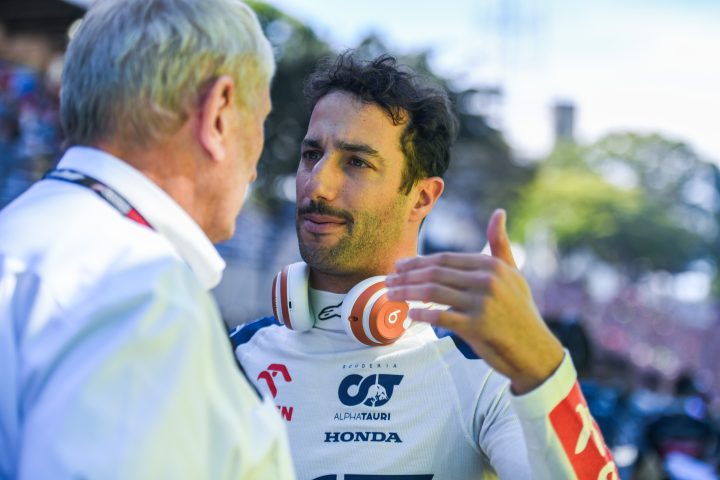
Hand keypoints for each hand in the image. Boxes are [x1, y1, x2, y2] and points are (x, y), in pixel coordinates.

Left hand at [386, 208, 563, 393]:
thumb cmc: (521, 310)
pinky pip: (442, 317)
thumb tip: (499, 212)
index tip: (398, 266)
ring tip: (390, 296)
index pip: (444, 259)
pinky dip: (423, 315)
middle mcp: (486, 281)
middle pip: (435, 274)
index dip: (417, 262)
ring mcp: (482, 304)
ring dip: (406, 293)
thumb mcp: (513, 274)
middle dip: (406, 276)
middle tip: (387, 280)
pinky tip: (410, 315)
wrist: (535, 350)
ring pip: (433, 293)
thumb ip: (500, 245)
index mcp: (491, 265)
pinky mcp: (478, 327)